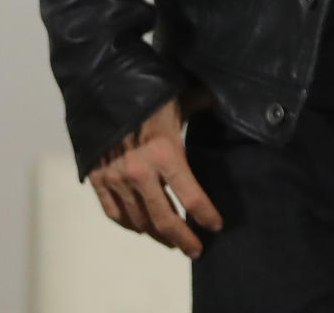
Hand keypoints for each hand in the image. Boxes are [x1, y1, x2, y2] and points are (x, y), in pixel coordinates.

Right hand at [86, 95, 222, 257]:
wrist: (101, 84)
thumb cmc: (148, 91)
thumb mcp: (183, 99)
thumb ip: (207, 106)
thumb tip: (236, 103)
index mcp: (165, 152)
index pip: (192, 197)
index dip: (206, 216)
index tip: (216, 226)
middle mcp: (139, 171)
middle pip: (164, 219)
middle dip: (183, 239)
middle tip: (196, 250)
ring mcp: (115, 178)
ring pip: (139, 221)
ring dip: (158, 235)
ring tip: (172, 241)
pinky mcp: (97, 178)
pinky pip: (114, 212)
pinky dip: (129, 225)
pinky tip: (142, 228)